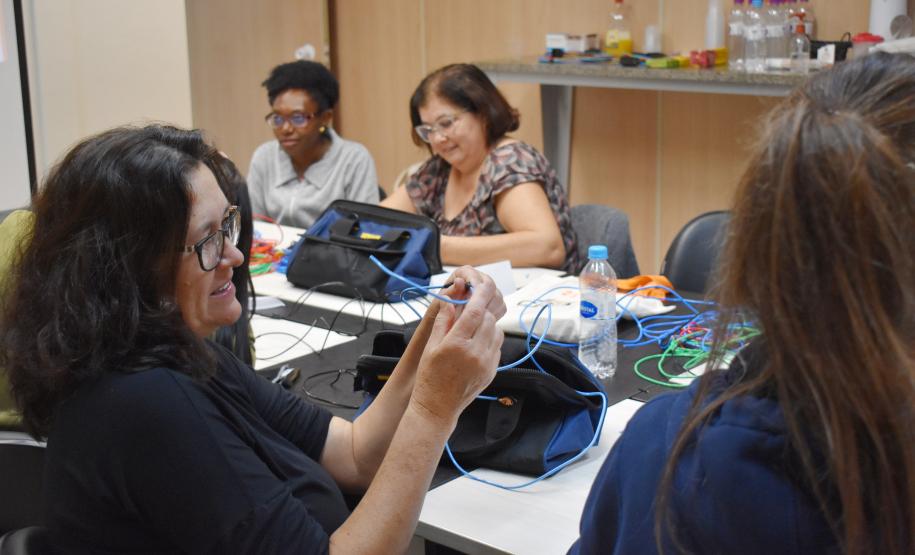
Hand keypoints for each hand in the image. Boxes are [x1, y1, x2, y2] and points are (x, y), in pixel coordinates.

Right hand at [410, 272, 503, 425]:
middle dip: (481, 310)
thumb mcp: (431, 347)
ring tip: (472, 328)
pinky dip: (490, 339)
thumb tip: (450, 300)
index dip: (479, 295)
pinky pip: (497, 346)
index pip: (474, 312)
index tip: (480, 284)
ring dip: (487, 324)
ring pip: (496, 331)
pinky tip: (476, 343)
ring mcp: (486, 363)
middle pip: (488, 319)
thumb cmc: (430, 377)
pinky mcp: (492, 370)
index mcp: (457, 345)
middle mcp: (475, 353)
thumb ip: (442, 321)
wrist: (438, 407)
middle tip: (472, 307)